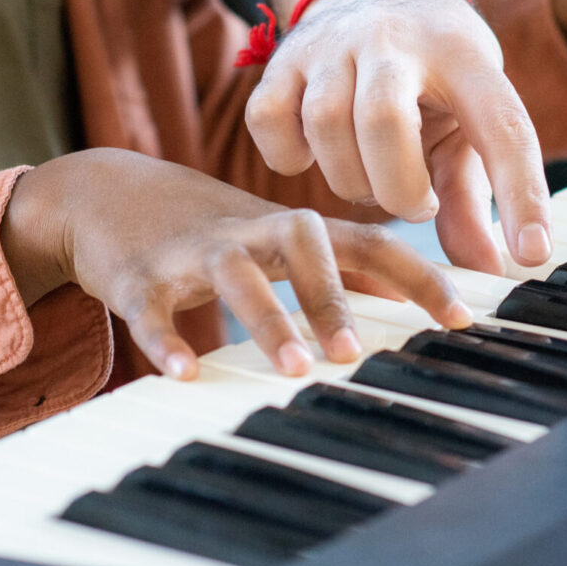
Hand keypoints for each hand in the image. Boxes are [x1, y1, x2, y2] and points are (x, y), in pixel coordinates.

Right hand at [0, 149, 472, 379]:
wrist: (106, 193)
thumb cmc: (215, 229)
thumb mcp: (281, 240)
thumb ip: (343, 267)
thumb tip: (412, 299)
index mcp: (295, 229)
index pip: (370, 243)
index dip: (419, 275)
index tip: (460, 317)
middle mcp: (252, 232)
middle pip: (304, 245)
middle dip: (332, 296)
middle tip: (354, 351)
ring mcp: (194, 252)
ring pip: (236, 276)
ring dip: (267, 319)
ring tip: (290, 367)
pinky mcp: (139, 276)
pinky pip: (152, 308)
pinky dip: (166, 340)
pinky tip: (184, 372)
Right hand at [245, 0, 553, 274]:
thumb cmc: (434, 76)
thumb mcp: (466, 122)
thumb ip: (473, 198)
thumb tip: (488, 270)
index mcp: (463, 55)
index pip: (501, 126)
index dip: (521, 194)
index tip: (532, 252)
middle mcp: (396, 38)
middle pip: (383, 122)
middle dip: (398, 189)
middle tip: (414, 202)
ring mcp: (333, 43)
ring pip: (325, 125)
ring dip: (350, 180)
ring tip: (372, 180)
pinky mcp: (283, 58)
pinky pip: (269, 122)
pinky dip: (288, 157)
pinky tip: (316, 156)